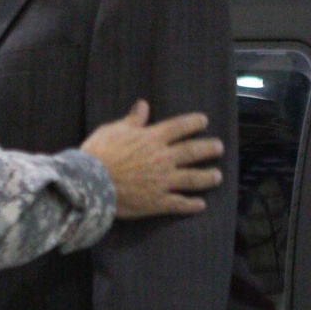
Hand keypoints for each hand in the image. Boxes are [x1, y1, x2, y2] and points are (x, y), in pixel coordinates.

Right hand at [80, 100, 222, 216]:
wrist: (90, 183)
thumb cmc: (99, 153)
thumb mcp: (113, 130)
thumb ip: (132, 120)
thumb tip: (143, 105)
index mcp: (152, 138)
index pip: (179, 127)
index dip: (193, 123)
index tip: (204, 121)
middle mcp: (163, 158)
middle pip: (192, 152)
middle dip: (209, 149)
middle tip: (220, 148)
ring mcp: (162, 181)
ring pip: (192, 178)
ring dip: (207, 177)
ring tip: (218, 176)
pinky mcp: (157, 201)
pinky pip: (179, 203)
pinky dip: (191, 205)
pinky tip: (200, 205)